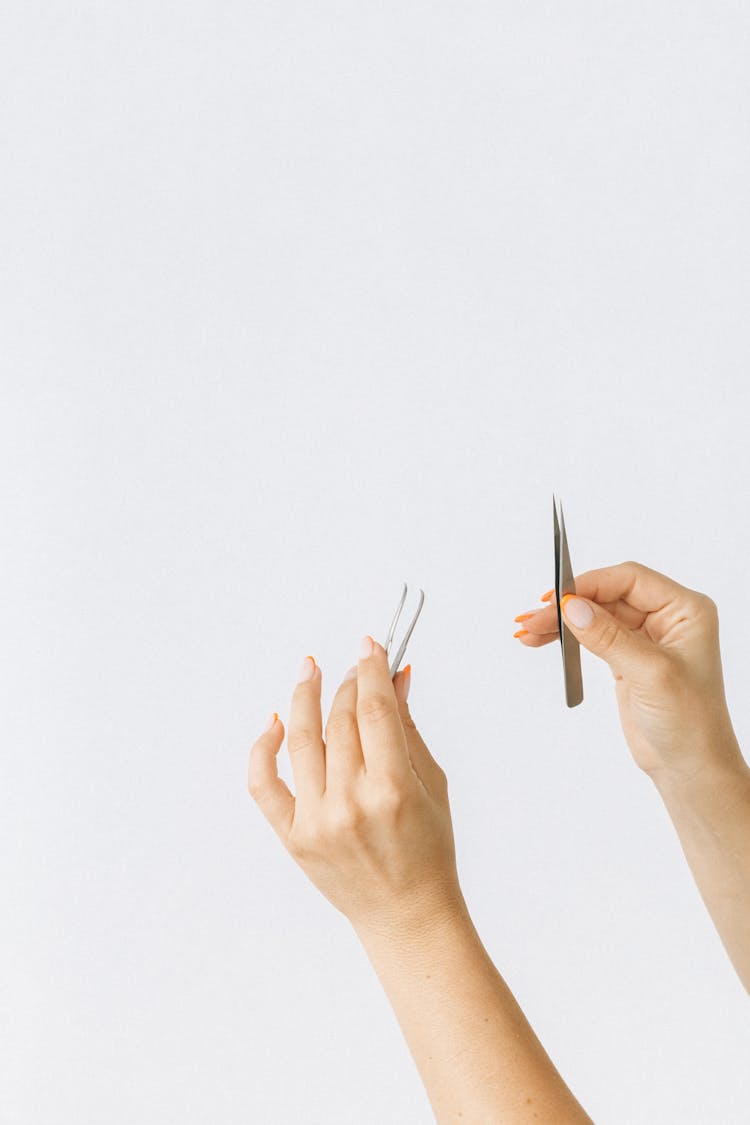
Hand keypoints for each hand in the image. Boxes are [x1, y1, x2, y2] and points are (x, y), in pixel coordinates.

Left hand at [248, 637, 462, 935]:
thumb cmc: (428, 849)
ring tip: (310, 670)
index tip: (370, 645)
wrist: (406, 914)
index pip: (375, 710)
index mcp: (392, 790)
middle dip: (347, 683)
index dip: (371, 670)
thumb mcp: (432, 784)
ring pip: (301, 739)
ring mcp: (316, 821)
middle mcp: (350, 804)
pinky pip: (264, 783)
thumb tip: (395, 676)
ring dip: (304, 697)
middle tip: (354, 665)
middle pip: (340, 720)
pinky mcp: (292, 836)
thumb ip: (407, 727)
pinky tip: (276, 720)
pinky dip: (263, 747)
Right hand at [515, 560, 739, 779]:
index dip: (593, 584)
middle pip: (607, 595)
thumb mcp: (651, 674)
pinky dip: (566, 637)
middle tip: (534, 619)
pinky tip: (542, 639)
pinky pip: (591, 636)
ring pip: (594, 615)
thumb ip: (609, 638)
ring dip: (561, 622)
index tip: (560, 599)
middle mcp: (666, 618)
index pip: (630, 579)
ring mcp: (644, 638)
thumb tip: (573, 608)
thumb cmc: (691, 723)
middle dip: (569, 605)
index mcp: (685, 610)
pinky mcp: (625, 657)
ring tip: (528, 630)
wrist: (689, 767)